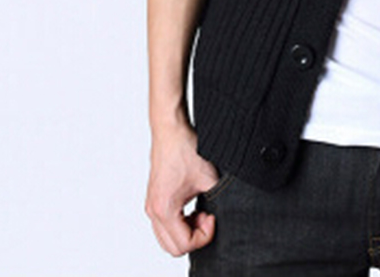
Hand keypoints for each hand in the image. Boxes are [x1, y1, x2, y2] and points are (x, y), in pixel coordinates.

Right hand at [144, 120, 220, 255]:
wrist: (171, 130)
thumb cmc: (185, 149)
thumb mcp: (209, 178)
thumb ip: (218, 199)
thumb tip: (227, 212)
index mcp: (164, 210)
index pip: (183, 245)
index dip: (204, 236)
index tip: (212, 217)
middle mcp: (153, 212)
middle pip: (173, 248)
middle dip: (195, 237)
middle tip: (208, 217)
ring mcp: (152, 207)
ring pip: (168, 238)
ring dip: (187, 231)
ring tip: (202, 211)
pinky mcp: (155, 200)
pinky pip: (166, 225)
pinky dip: (181, 223)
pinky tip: (194, 206)